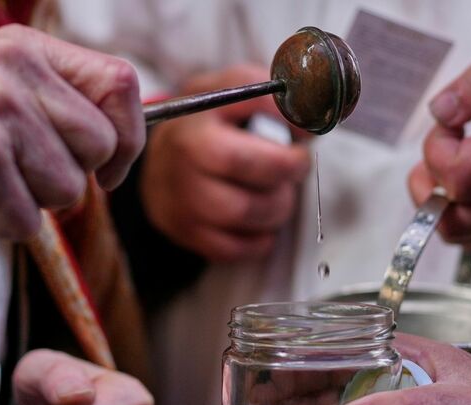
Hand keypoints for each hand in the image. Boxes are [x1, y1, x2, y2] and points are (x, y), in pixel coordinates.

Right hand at [0, 24, 144, 239]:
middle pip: (101, 146)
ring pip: (69, 189)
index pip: (121, 82)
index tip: (108, 168)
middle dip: (69, 176)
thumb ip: (57, 105)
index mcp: (26, 48)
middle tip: (15, 170)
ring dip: (29, 202)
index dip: (129, 136)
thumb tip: (122, 146)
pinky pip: (27, 220)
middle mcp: (14, 69)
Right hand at [140, 64, 310, 261]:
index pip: (253, 118)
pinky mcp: (187, 233)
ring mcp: (182, 200)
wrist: (162, 163)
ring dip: (277, 206)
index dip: (289, 132)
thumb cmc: (209, 126)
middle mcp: (183, 159)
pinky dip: (260, 238)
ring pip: (247, 213)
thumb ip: (270, 95)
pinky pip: (237, 248)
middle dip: (287, 172)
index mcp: (197, 119)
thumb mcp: (231, 91)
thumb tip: (308, 121)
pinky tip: (261, 219)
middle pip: (250, 170)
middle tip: (296, 167)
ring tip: (278, 193)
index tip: (304, 135)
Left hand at [408, 30, 470, 246]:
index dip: (437, 149)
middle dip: (431, 176)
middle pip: (452, 216)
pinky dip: (452, 214)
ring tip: (448, 162)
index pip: (461, 176)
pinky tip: (461, 180)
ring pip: (457, 233)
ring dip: (434, 201)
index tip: (451, 122)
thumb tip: (440, 112)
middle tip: (448, 142)